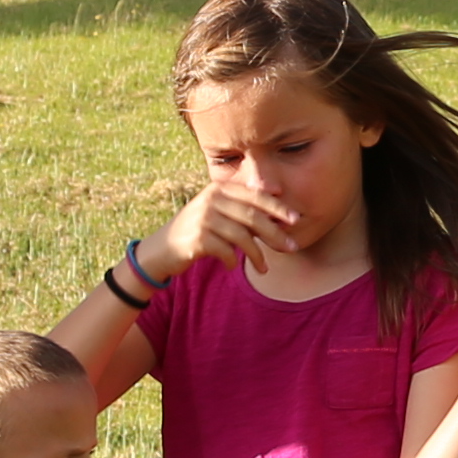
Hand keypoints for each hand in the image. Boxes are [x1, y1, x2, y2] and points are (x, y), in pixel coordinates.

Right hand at [163, 178, 299, 279]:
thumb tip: (280, 211)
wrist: (161, 249)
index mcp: (220, 188)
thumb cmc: (198, 231)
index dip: (277, 208)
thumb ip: (244, 210)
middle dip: (274, 234)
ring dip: (257, 255)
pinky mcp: (196, 238)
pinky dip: (232, 261)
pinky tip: (232, 266)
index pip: (255, 196)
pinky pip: (226, 251)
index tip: (296, 220)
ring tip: (264, 269)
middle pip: (252, 216)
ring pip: (241, 236)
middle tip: (291, 248)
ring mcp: (203, 218)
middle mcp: (211, 199)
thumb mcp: (219, 213)